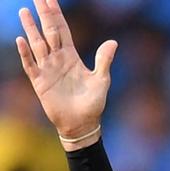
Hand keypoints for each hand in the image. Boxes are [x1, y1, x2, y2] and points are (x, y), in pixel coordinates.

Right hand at [16, 0, 116, 148]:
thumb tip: (113, 42)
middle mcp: (57, 59)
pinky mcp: (40, 83)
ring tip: (24, 12)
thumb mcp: (101, 81)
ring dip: (31, 28)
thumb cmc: (93, 104)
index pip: (62, 29)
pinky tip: (22, 40)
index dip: (56, 13)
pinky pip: (31, 65)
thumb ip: (103, 61)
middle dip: (43, 14)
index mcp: (71, 56)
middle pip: (48, 31)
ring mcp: (47, 69)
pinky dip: (26, 53)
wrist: (82, 125)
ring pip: (37, 44)